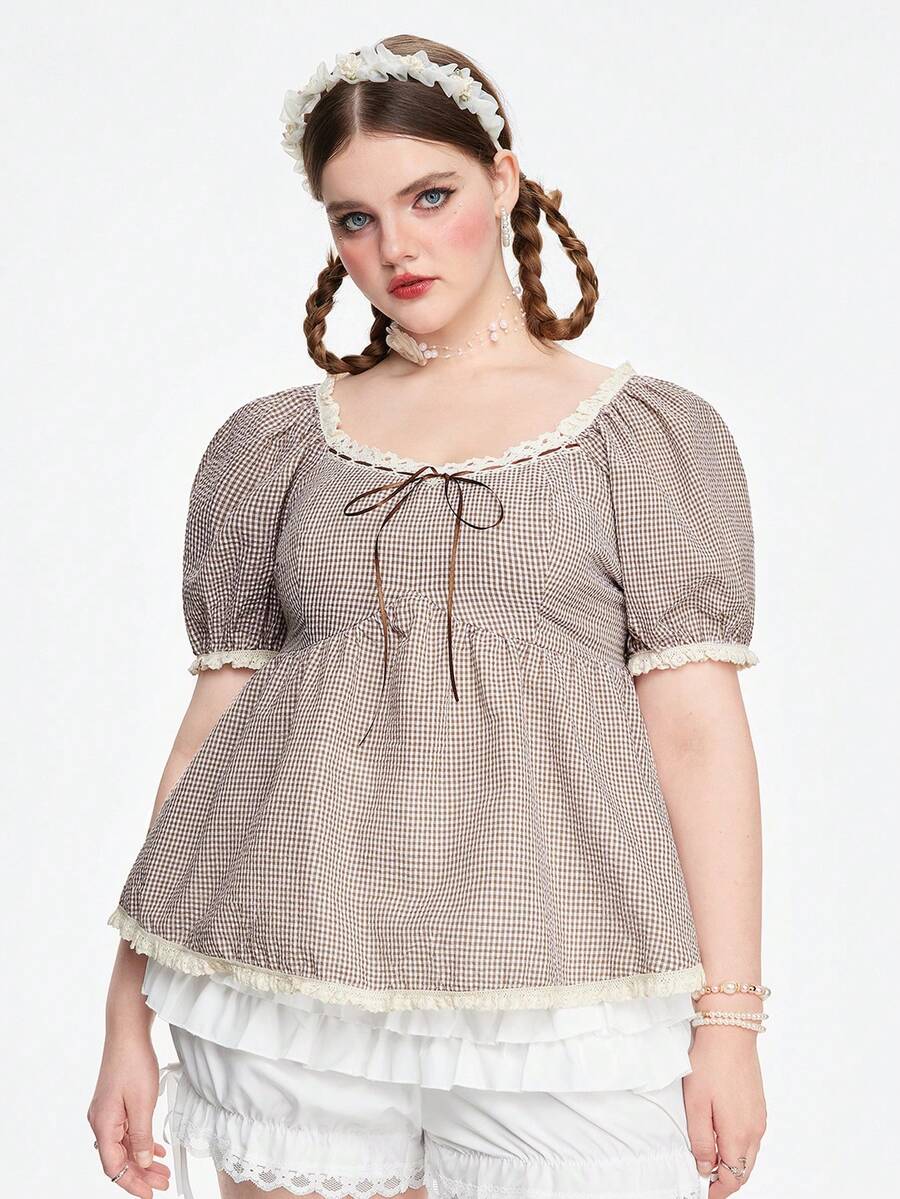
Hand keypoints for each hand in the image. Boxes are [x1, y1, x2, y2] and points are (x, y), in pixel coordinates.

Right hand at [87, 1033, 170, 1194]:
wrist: (128, 1033)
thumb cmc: (132, 1061)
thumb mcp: (143, 1103)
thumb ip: (141, 1135)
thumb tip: (142, 1160)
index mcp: (103, 1123)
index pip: (113, 1166)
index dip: (131, 1183)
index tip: (149, 1193)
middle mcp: (100, 1121)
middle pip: (119, 1158)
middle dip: (141, 1173)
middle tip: (162, 1183)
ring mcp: (107, 1112)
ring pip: (124, 1146)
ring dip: (142, 1159)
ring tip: (162, 1169)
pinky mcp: (115, 1104)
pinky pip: (126, 1132)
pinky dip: (140, 1142)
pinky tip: (154, 1149)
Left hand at [683, 1026, 766, 1193]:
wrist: (730, 1031)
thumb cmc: (711, 1062)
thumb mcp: (696, 1104)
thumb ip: (701, 1140)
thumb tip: (705, 1166)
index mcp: (739, 1133)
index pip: (733, 1178)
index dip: (718, 1190)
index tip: (704, 1190)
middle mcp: (755, 1130)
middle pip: (744, 1170)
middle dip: (726, 1179)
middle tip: (705, 1176)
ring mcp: (760, 1118)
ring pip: (748, 1154)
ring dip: (732, 1161)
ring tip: (709, 1154)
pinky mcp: (759, 1106)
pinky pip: (751, 1137)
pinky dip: (738, 1145)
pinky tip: (721, 1133)